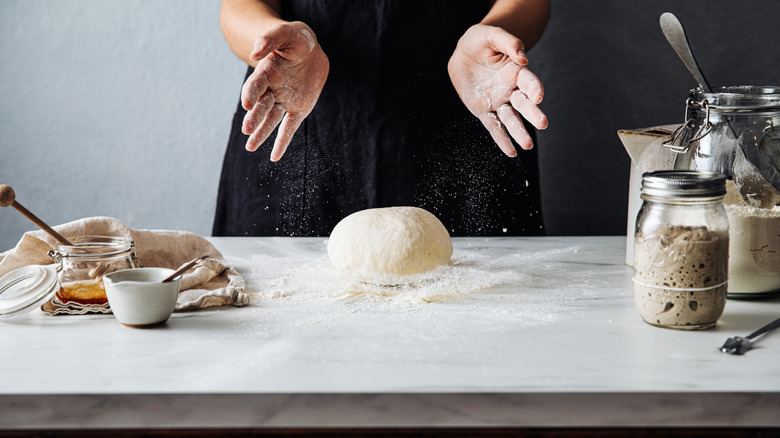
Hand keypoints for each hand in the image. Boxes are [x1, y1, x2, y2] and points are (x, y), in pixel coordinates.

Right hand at [241, 21, 328, 160]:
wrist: (310, 51)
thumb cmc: (295, 39)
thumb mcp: (286, 34)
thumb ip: (270, 40)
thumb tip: (255, 54)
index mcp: (266, 72)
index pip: (256, 85)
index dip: (251, 93)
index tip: (246, 104)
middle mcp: (272, 89)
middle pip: (261, 105)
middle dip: (254, 117)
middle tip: (246, 130)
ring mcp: (284, 101)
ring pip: (271, 119)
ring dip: (262, 133)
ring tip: (250, 147)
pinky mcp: (298, 110)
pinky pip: (289, 128)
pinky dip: (283, 142)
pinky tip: (275, 157)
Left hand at [448, 24, 547, 155]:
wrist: (463, 52)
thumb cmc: (480, 40)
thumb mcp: (492, 35)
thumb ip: (509, 43)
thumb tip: (523, 58)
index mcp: (515, 71)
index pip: (529, 82)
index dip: (534, 89)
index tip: (538, 97)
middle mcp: (510, 88)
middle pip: (523, 103)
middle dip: (532, 113)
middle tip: (542, 123)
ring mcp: (498, 101)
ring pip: (510, 119)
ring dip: (519, 131)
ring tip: (527, 145)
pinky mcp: (483, 110)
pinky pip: (493, 126)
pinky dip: (502, 140)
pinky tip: (511, 153)